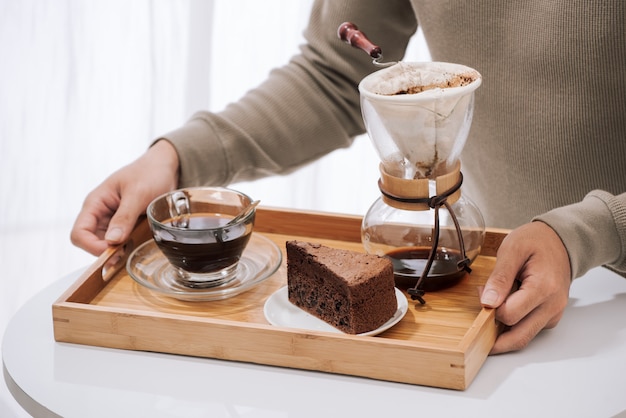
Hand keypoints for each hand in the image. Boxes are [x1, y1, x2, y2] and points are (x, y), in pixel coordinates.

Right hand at [70, 140, 179, 255]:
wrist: (164, 167)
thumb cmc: (149, 173)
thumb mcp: (137, 193)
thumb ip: (124, 217)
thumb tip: (112, 241)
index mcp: (95, 203)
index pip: (79, 233)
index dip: (91, 246)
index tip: (113, 250)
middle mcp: (100, 213)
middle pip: (91, 242)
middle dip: (106, 252)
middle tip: (126, 253)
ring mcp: (112, 220)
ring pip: (105, 245)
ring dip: (117, 251)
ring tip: (133, 249)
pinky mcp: (125, 224)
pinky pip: (120, 242)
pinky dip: (126, 247)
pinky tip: (137, 247)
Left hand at [480, 221, 571, 353]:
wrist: (560, 241)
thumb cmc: (536, 242)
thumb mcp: (512, 250)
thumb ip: (499, 277)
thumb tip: (488, 301)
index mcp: (543, 288)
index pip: (510, 315)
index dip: (491, 308)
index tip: (483, 291)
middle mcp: (552, 306)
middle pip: (519, 338)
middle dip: (494, 338)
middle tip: (477, 326)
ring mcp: (553, 314)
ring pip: (523, 337)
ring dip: (503, 332)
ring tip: (493, 308)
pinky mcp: (550, 317)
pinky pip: (529, 330)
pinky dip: (514, 326)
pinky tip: (507, 308)